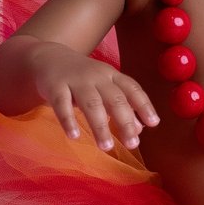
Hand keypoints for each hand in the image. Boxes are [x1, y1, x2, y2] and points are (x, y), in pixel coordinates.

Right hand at [39, 48, 159, 151]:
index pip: (132, 89)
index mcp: (112, 75)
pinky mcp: (55, 85)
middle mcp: (96, 76)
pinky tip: (74, 136)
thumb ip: (122, 107)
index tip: (154, 123)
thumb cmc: (82, 79)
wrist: (48, 58)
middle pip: (114, 98)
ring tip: (106, 146)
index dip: (144, 105)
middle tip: (132, 144)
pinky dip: (68, 120)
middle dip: (125, 121)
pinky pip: (62, 104)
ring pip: (91, 103)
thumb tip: (140, 129)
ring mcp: (75, 80)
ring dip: (100, 125)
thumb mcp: (104, 88)